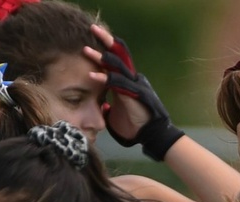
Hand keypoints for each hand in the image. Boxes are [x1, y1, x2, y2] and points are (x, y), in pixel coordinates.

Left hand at [85, 24, 182, 160]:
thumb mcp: (117, 114)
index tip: (92, 35)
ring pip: (118, 66)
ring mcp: (136, 86)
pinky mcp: (136, 95)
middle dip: (107, 40)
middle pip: (120, 55)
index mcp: (128, 82)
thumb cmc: (135, 127)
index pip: (116, 59)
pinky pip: (119, 84)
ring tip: (86, 51)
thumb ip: (109, 107)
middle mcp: (133, 79)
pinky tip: (92, 75)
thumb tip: (102, 106)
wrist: (153, 136)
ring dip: (102, 58)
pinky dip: (105, 78)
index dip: (106, 47)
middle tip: (93, 28)